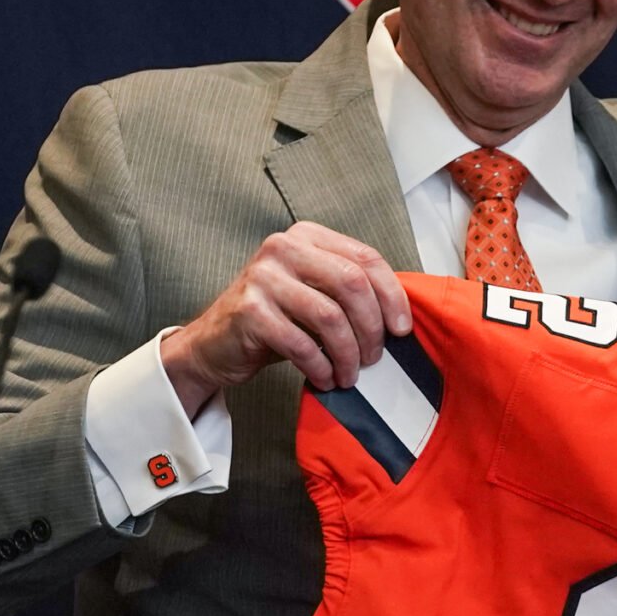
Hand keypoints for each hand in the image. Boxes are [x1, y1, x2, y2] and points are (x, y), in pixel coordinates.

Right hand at [160, 222, 409, 409]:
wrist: (214, 344)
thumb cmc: (275, 320)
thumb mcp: (313, 293)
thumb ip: (349, 291)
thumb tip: (399, 317)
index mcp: (306, 237)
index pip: (366, 258)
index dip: (393, 296)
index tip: (402, 329)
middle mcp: (283, 248)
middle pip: (352, 284)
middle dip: (372, 328)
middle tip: (374, 358)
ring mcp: (263, 277)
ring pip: (330, 316)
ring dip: (348, 353)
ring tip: (349, 374)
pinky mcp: (249, 311)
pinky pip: (302, 344)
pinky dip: (321, 367)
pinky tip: (325, 379)